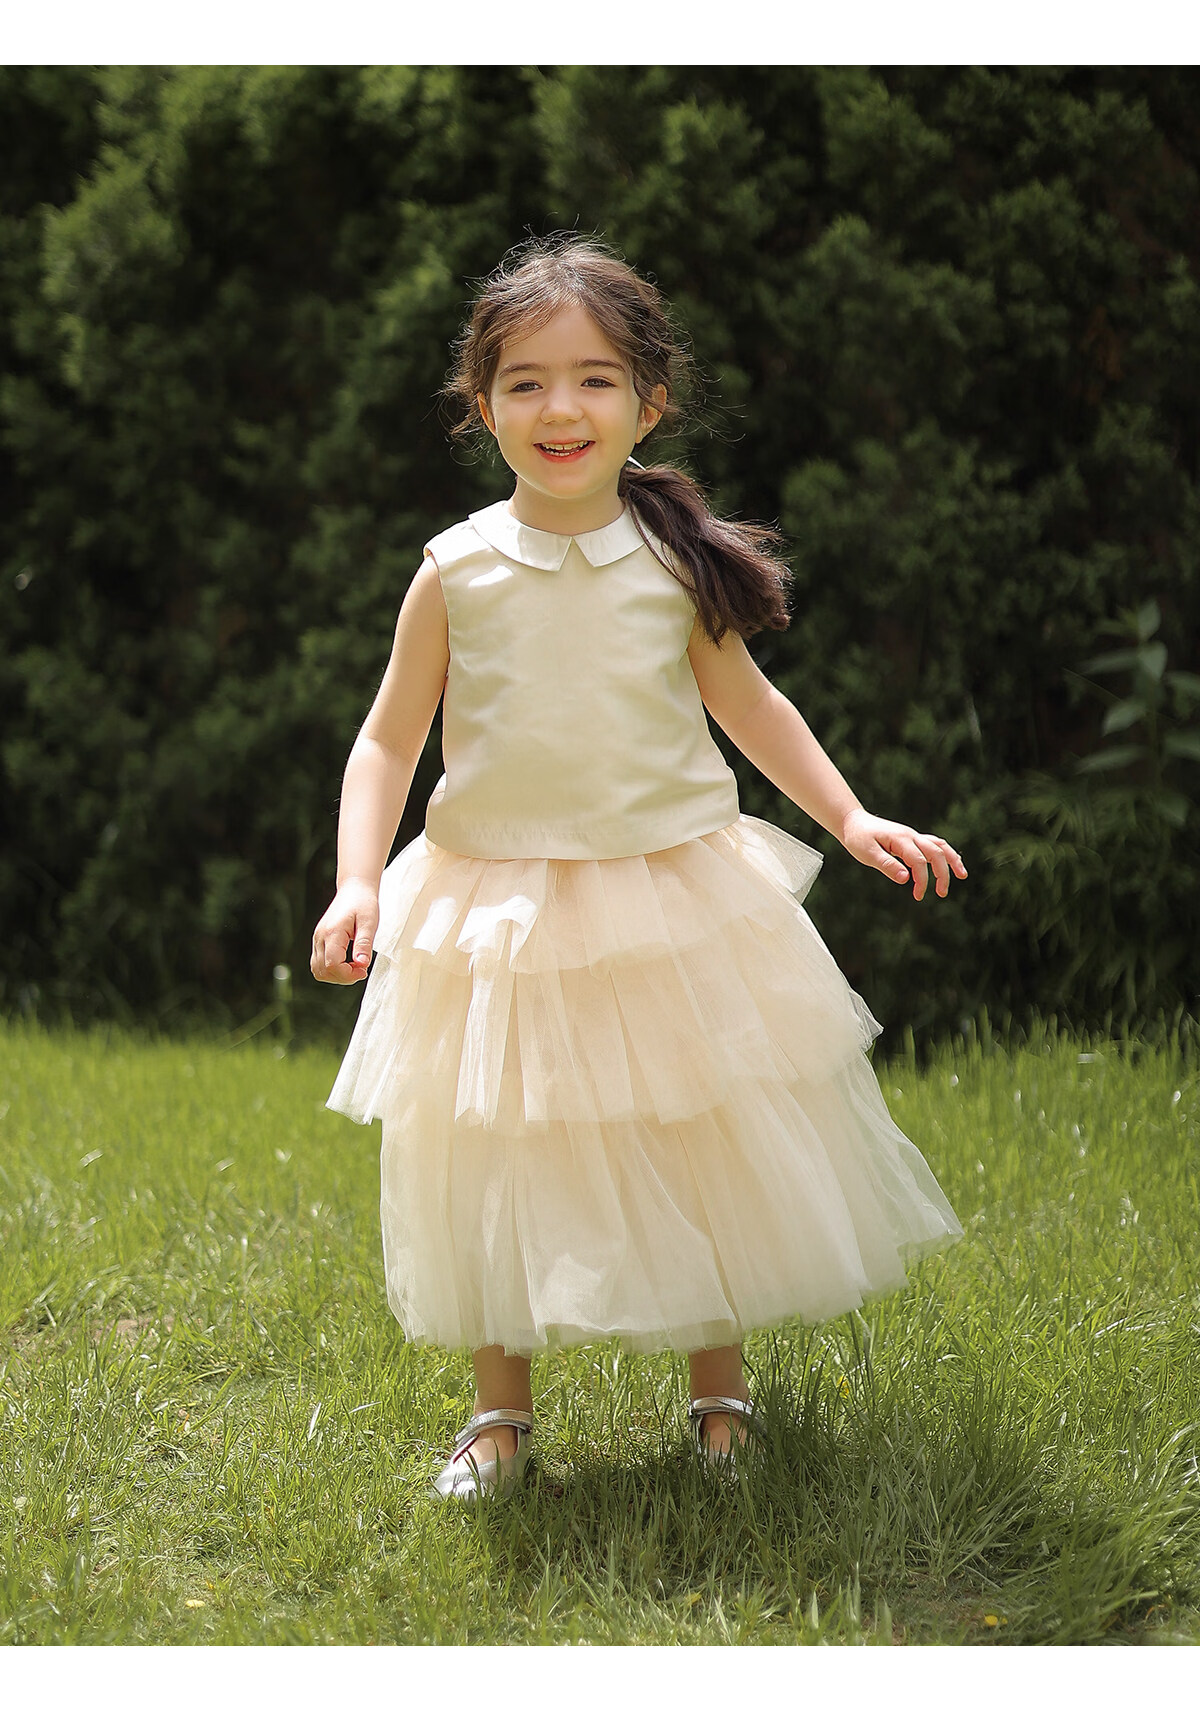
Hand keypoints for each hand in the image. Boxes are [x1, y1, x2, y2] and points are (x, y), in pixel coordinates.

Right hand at [311, 879, 379, 983]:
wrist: (354, 890)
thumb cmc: (363, 903)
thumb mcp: (369, 922)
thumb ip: (364, 943)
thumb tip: (362, 964)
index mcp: (332, 932)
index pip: (332, 964)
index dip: (348, 974)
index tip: (364, 969)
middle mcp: (320, 937)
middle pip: (323, 971)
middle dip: (344, 977)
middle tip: (361, 969)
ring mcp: (317, 939)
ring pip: (318, 970)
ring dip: (336, 975)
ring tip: (354, 966)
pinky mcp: (319, 941)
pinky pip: (319, 964)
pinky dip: (331, 970)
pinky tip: (347, 963)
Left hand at [840, 809, 967, 900]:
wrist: (853, 823)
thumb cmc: (858, 839)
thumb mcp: (867, 853)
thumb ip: (887, 865)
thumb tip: (906, 878)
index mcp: (900, 839)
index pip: (919, 861)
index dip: (922, 880)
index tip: (918, 896)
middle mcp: (911, 835)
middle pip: (936, 853)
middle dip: (943, 874)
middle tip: (942, 893)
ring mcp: (913, 836)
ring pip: (940, 846)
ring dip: (952, 860)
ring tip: (962, 875)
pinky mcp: (912, 839)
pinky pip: (934, 844)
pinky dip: (945, 854)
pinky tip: (950, 864)